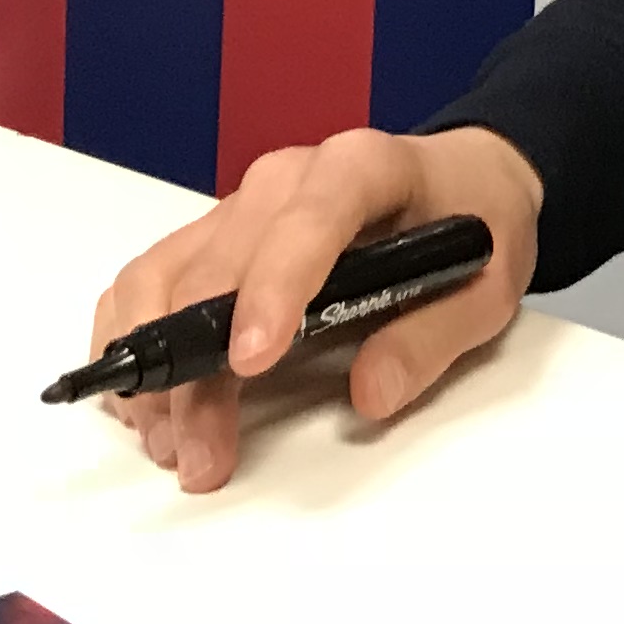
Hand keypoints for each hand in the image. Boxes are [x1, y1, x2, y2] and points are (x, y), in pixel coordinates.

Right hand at [85, 125, 543, 493]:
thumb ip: (434, 337)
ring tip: (172, 444)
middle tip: (200, 454)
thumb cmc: (475, 222)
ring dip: (152, 366)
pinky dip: (132, 343)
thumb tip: (371, 393)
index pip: (308, 220)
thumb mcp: (491, 284)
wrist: (461, 180)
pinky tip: (148, 403)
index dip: (272, 290)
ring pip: (163, 278)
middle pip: (218, 270)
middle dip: (198, 370)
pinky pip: (147, 282)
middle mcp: (285, 180)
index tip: (249, 362)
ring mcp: (240, 207)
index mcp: (364, 169)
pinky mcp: (211, 237)